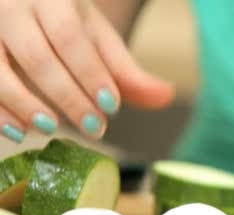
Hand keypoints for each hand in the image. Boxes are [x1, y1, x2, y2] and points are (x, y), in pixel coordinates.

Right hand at [0, 0, 173, 142]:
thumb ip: (127, 71)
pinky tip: (20, 131)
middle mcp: (13, 7)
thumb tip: (166, 97)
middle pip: (36, 56)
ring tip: (52, 128)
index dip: (91, 74)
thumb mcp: (97, 39)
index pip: (71, 35)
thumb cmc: (62, 23)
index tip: (111, 107)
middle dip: (68, 97)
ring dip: (25, 105)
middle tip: (94, 128)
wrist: (23, 4)